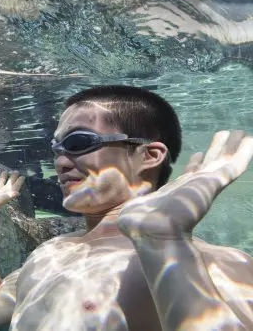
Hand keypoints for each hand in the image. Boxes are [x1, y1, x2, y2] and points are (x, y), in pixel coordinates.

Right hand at [0, 171, 24, 220]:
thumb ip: (5, 197)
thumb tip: (17, 193)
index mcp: (2, 197)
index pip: (12, 189)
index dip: (18, 183)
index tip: (22, 176)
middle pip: (7, 186)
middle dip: (12, 179)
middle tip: (16, 171)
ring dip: (2, 178)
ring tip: (5, 171)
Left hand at [118, 130, 252, 239]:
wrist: (152, 232)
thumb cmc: (139, 224)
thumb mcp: (137, 211)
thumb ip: (136, 211)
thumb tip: (125, 218)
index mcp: (177, 190)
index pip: (189, 173)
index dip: (195, 163)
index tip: (198, 153)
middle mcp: (192, 186)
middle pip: (208, 162)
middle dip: (216, 149)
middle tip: (227, 134)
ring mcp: (204, 184)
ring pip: (222, 161)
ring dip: (232, 147)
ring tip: (242, 133)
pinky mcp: (212, 183)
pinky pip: (232, 167)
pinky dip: (243, 154)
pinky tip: (250, 141)